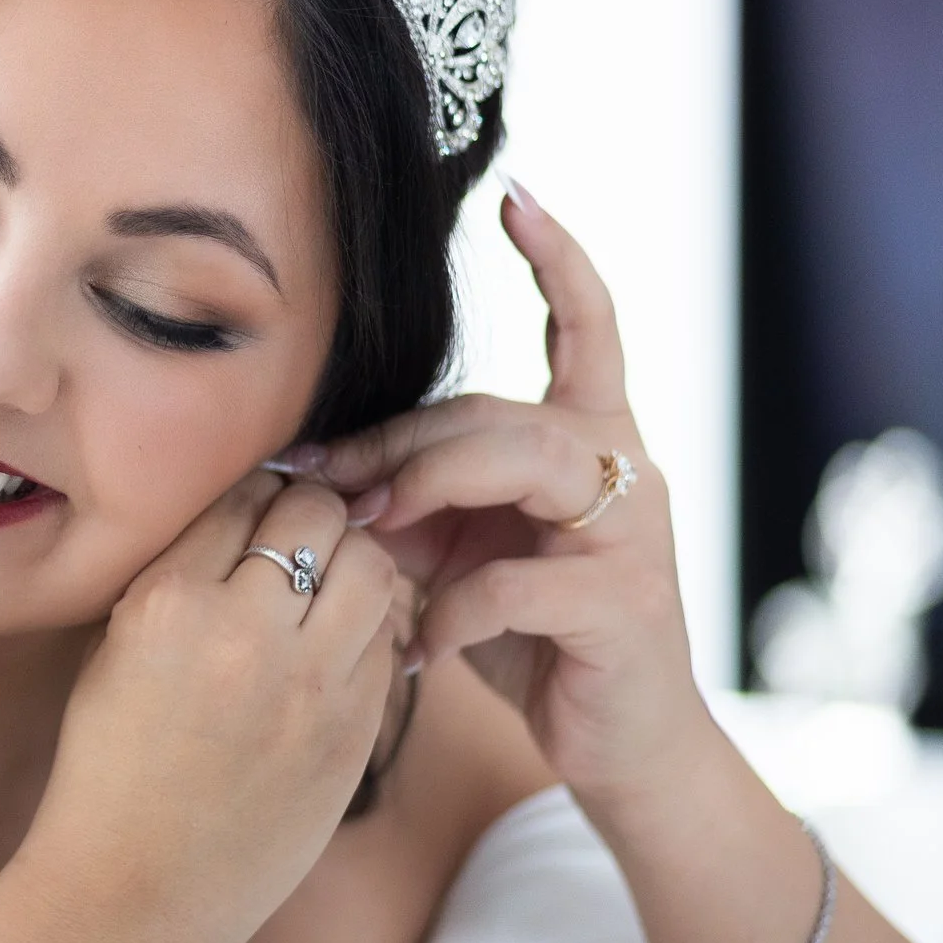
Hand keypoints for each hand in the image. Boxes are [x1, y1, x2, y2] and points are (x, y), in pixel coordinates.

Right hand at [33, 468, 402, 942]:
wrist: (139, 886)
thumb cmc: (111, 766)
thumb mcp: (116, 650)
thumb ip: (179, 578)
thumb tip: (241, 519)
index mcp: (168, 602)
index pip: (241, 496)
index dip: (252, 493)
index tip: (250, 509)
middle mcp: (246, 632)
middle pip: (317, 514)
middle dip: (310, 513)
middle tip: (297, 534)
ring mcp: (311, 684)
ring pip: (373, 566)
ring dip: (353, 560)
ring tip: (326, 582)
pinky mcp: (355, 730)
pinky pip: (385, 638)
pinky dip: (366, 625)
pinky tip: (335, 643)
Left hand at [298, 180, 708, 800]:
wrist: (615, 747)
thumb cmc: (526, 640)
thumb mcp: (455, 555)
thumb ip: (410, 501)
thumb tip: (310, 469)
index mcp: (588, 441)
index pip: (587, 328)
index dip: (558, 260)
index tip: (519, 195)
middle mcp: (623, 468)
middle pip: (496, 410)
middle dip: (396, 442)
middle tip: (322, 480)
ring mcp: (632, 532)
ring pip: (519, 464)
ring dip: (424, 492)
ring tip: (368, 533)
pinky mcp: (624, 605)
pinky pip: (513, 581)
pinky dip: (447, 613)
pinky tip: (417, 649)